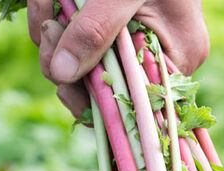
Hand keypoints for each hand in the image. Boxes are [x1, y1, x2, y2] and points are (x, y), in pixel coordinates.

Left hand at [27, 0, 208, 118]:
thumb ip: (95, 30)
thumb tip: (60, 75)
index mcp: (177, 58)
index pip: (135, 107)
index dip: (95, 102)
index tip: (63, 80)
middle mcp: (160, 63)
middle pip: (107, 94)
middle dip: (68, 66)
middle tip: (47, 30)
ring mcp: (137, 50)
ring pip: (86, 72)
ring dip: (55, 42)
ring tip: (46, 6)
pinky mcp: (113, 36)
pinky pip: (80, 49)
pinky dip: (59, 28)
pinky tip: (49, 3)